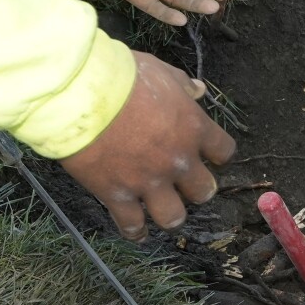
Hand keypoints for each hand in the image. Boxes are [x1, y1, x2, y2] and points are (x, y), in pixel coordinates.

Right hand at [58, 52, 235, 240]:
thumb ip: (182, 86)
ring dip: (171, 214)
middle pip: (203, 190)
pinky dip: (135, 231)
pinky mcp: (118, 195)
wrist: (79, 94)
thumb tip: (199, 90)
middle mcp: (179, 161)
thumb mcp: (161, 72)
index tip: (209, 156)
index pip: (224, 152)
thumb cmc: (121, 76)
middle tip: (182, 183)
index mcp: (195, 130)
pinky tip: (136, 232)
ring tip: (164, 210)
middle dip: (195, 188)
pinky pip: (132, 224)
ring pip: (174, 216)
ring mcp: (150, 181)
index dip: (217, 156)